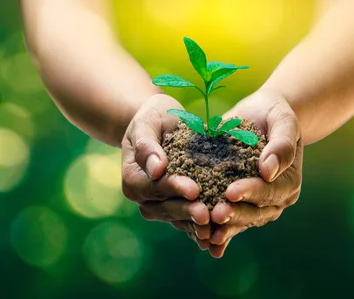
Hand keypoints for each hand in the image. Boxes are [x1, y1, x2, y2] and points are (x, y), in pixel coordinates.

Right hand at [121, 94, 211, 247]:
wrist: (162, 124)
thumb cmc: (153, 118)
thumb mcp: (147, 123)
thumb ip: (147, 145)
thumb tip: (155, 169)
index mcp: (134, 178)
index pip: (155, 186)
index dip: (174, 189)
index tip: (194, 189)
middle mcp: (144, 198)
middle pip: (167, 208)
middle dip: (187, 211)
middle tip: (207, 214)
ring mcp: (160, 206)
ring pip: (179, 219)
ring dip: (196, 226)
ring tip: (215, 229)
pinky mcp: (177, 208)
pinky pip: (189, 221)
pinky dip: (202, 228)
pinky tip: (219, 236)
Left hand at [207, 89, 302, 257]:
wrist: (260, 115)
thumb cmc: (274, 114)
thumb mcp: (283, 121)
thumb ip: (281, 144)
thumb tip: (268, 171)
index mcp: (288, 182)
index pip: (270, 191)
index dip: (251, 192)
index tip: (231, 192)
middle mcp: (275, 199)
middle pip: (256, 212)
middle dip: (235, 214)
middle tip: (215, 215)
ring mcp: (257, 205)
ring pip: (241, 221)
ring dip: (225, 228)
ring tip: (206, 234)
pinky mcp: (239, 204)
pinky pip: (229, 221)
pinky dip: (217, 231)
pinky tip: (202, 241)